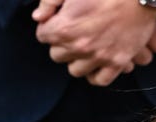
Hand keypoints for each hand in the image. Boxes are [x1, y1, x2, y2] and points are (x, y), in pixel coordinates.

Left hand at [32, 0, 155, 85]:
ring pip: (75, 70)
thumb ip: (49, 0)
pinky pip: (99, 80)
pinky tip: (95, 62)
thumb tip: (38, 18)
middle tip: (71, 31)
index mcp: (65, 27)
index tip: (58, 19)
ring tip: (84, 46)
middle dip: (60, 43)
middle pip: (57, 55)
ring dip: (76, 59)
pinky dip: (94, 74)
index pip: (43, 36)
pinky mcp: (117, 63)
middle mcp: (79, 47)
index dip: (49, 26)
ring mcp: (99, 57)